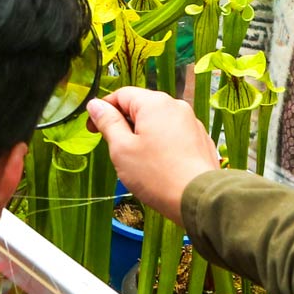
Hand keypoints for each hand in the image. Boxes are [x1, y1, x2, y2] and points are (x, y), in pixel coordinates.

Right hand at [87, 87, 220, 217]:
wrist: (199, 199)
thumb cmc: (156, 175)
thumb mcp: (122, 149)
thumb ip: (108, 122)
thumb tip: (95, 104)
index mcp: (155, 103)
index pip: (121, 94)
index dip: (103, 109)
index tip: (93, 128)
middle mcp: (176, 106)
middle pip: (141, 106)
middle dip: (124, 123)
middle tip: (114, 148)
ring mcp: (192, 122)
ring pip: (158, 122)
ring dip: (143, 135)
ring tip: (137, 161)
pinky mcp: (200, 140)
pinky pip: (174, 134)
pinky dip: (161, 144)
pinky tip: (158, 165)